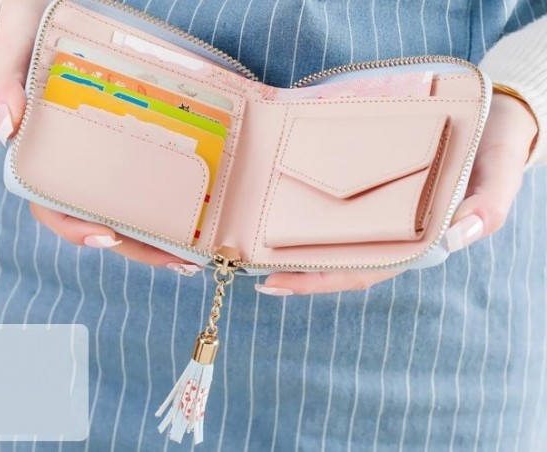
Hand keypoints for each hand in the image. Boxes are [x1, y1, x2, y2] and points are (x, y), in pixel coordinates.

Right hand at [0, 0, 199, 273]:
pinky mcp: (136, 140)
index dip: (76, 228)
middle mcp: (77, 160)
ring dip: (161, 236)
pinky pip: (152, 178)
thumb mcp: (17, 32)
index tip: (109, 237)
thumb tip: (6, 127)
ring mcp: (108, 154)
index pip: (53, 203)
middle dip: (139, 246)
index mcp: (44, 149)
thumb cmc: (37, 11)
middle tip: (180, 260)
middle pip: (103, 218)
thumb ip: (3, 75)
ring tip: (195, 252)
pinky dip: (172, 202)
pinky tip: (198, 214)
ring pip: (131, 208)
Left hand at [256, 93, 538, 295]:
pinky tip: (286, 204)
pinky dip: (313, 208)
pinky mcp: (375, 185)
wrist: (498, 116)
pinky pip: (341, 203)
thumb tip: (458, 236)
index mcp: (418, 240)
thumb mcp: (499, 174)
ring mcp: (383, 209)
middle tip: (249, 266)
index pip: (362, 269)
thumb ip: (488, 207)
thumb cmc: (497, 146)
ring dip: (298, 242)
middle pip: (338, 258)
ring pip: (335, 234)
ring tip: (256, 242)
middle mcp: (394, 229)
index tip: (276, 282)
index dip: (320, 280)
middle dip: (295, 268)